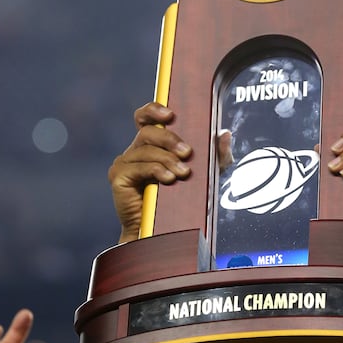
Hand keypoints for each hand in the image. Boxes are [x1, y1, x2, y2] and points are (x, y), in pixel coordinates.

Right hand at [108, 103, 233, 242]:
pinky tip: (169, 179)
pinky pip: (138, 166)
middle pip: (147, 132)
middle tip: (187, 153)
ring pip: (145, 149)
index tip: (170, 114)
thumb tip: (224, 134)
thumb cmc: (181, 202)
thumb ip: (217, 156)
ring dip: (166, 159)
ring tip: (183, 173)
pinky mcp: (118, 178)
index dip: (153, 110)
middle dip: (169, 139)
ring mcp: (124, 164)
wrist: (162, 231)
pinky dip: (155, 170)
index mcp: (150, 146)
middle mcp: (134, 152)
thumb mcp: (207, 176)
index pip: (144, 118)